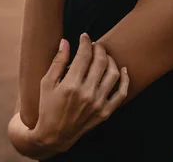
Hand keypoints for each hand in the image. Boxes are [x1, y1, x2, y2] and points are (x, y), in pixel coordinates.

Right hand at [33, 34, 128, 151]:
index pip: (84, 55)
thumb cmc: (47, 107)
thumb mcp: (46, 83)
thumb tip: (66, 42)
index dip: (85, 42)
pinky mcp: (105, 112)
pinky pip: (122, 93)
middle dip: (98, 48)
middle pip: (100, 62)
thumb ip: (58, 61)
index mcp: (71, 85)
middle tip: (94, 45)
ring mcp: (98, 103)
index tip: (84, 36)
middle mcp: (87, 94)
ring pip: (113, 74)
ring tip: (104, 56)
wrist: (54, 135)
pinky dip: (125, 79)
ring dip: (110, 60)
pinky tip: (123, 70)